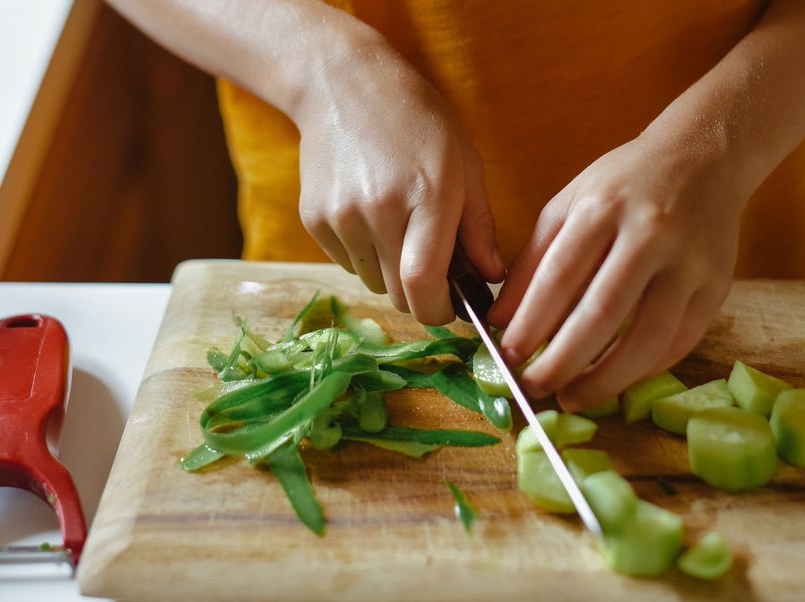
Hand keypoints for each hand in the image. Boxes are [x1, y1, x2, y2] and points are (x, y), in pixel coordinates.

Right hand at [294, 44, 503, 324]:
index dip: (438, 311)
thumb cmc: (417, 122)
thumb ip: (479, 227)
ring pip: (373, 282)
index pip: (424, 284)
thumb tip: (490, 278)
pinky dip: (364, 254)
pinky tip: (369, 214)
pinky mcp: (314, 220)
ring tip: (397, 227)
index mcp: (427, 196)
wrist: (343, 85)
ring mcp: (341, 217)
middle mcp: (379, 211)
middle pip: (398, 294)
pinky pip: (347, 263)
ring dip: (390, 272)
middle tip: (432, 268)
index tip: (449, 310)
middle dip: (420, 294)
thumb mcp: (464, 164)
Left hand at [488, 131, 745, 411]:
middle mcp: (651, 233)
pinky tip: (616, 380)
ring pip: (648, 336)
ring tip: (574, 397)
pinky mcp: (718, 285)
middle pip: (602, 312)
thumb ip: (533, 262)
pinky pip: (680, 341)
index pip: (559, 277)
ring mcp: (690, 262)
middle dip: (563, 361)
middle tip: (534, 388)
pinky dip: (645, 369)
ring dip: (607, 378)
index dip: (531, 323)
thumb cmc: (624, 185)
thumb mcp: (568, 205)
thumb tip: (500, 321)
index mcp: (604, 207)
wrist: (705, 157)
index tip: (508, 356)